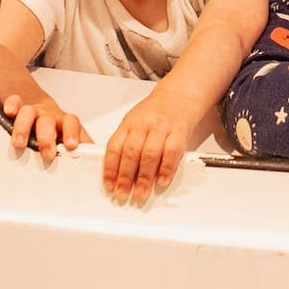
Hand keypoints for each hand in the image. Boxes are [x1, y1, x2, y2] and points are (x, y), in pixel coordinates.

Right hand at [4, 91, 86, 164]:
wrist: (45, 112)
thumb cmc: (59, 132)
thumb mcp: (71, 141)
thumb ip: (83, 152)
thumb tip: (95, 168)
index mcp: (65, 123)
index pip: (72, 123)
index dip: (72, 133)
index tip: (71, 146)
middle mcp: (50, 116)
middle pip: (48, 121)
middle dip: (46, 138)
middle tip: (46, 154)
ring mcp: (34, 111)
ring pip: (29, 113)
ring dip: (24, 128)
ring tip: (19, 144)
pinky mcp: (19, 108)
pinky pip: (15, 101)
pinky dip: (12, 105)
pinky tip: (9, 113)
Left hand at [104, 82, 199, 204]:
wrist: (179, 95)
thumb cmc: (155, 113)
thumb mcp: (135, 123)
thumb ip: (127, 144)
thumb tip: (118, 174)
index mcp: (128, 124)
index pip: (114, 147)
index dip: (110, 169)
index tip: (109, 186)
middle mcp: (143, 125)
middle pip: (131, 152)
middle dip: (125, 177)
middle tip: (123, 194)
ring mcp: (161, 128)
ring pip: (150, 154)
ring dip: (145, 177)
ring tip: (141, 193)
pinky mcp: (179, 132)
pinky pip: (172, 152)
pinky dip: (166, 169)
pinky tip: (162, 180)